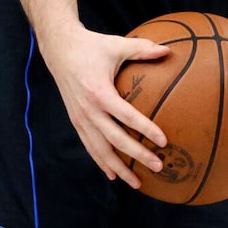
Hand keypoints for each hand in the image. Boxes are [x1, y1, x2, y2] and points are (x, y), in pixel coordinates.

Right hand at [45, 23, 168, 187]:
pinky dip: (101, 162)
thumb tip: (169, 50)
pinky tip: (113, 174)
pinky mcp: (76, 121)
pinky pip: (89, 146)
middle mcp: (88, 110)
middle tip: (158, 166)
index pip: (126, 116)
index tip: (163, 141)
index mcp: (99, 92)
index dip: (146, 129)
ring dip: (119, 167)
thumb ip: (142, 49)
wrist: (58, 49)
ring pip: (100, 150)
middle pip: (115, 140)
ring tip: (137, 182)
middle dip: (137, 155)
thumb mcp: (117, 45)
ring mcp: (80, 118)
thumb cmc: (91, 46)